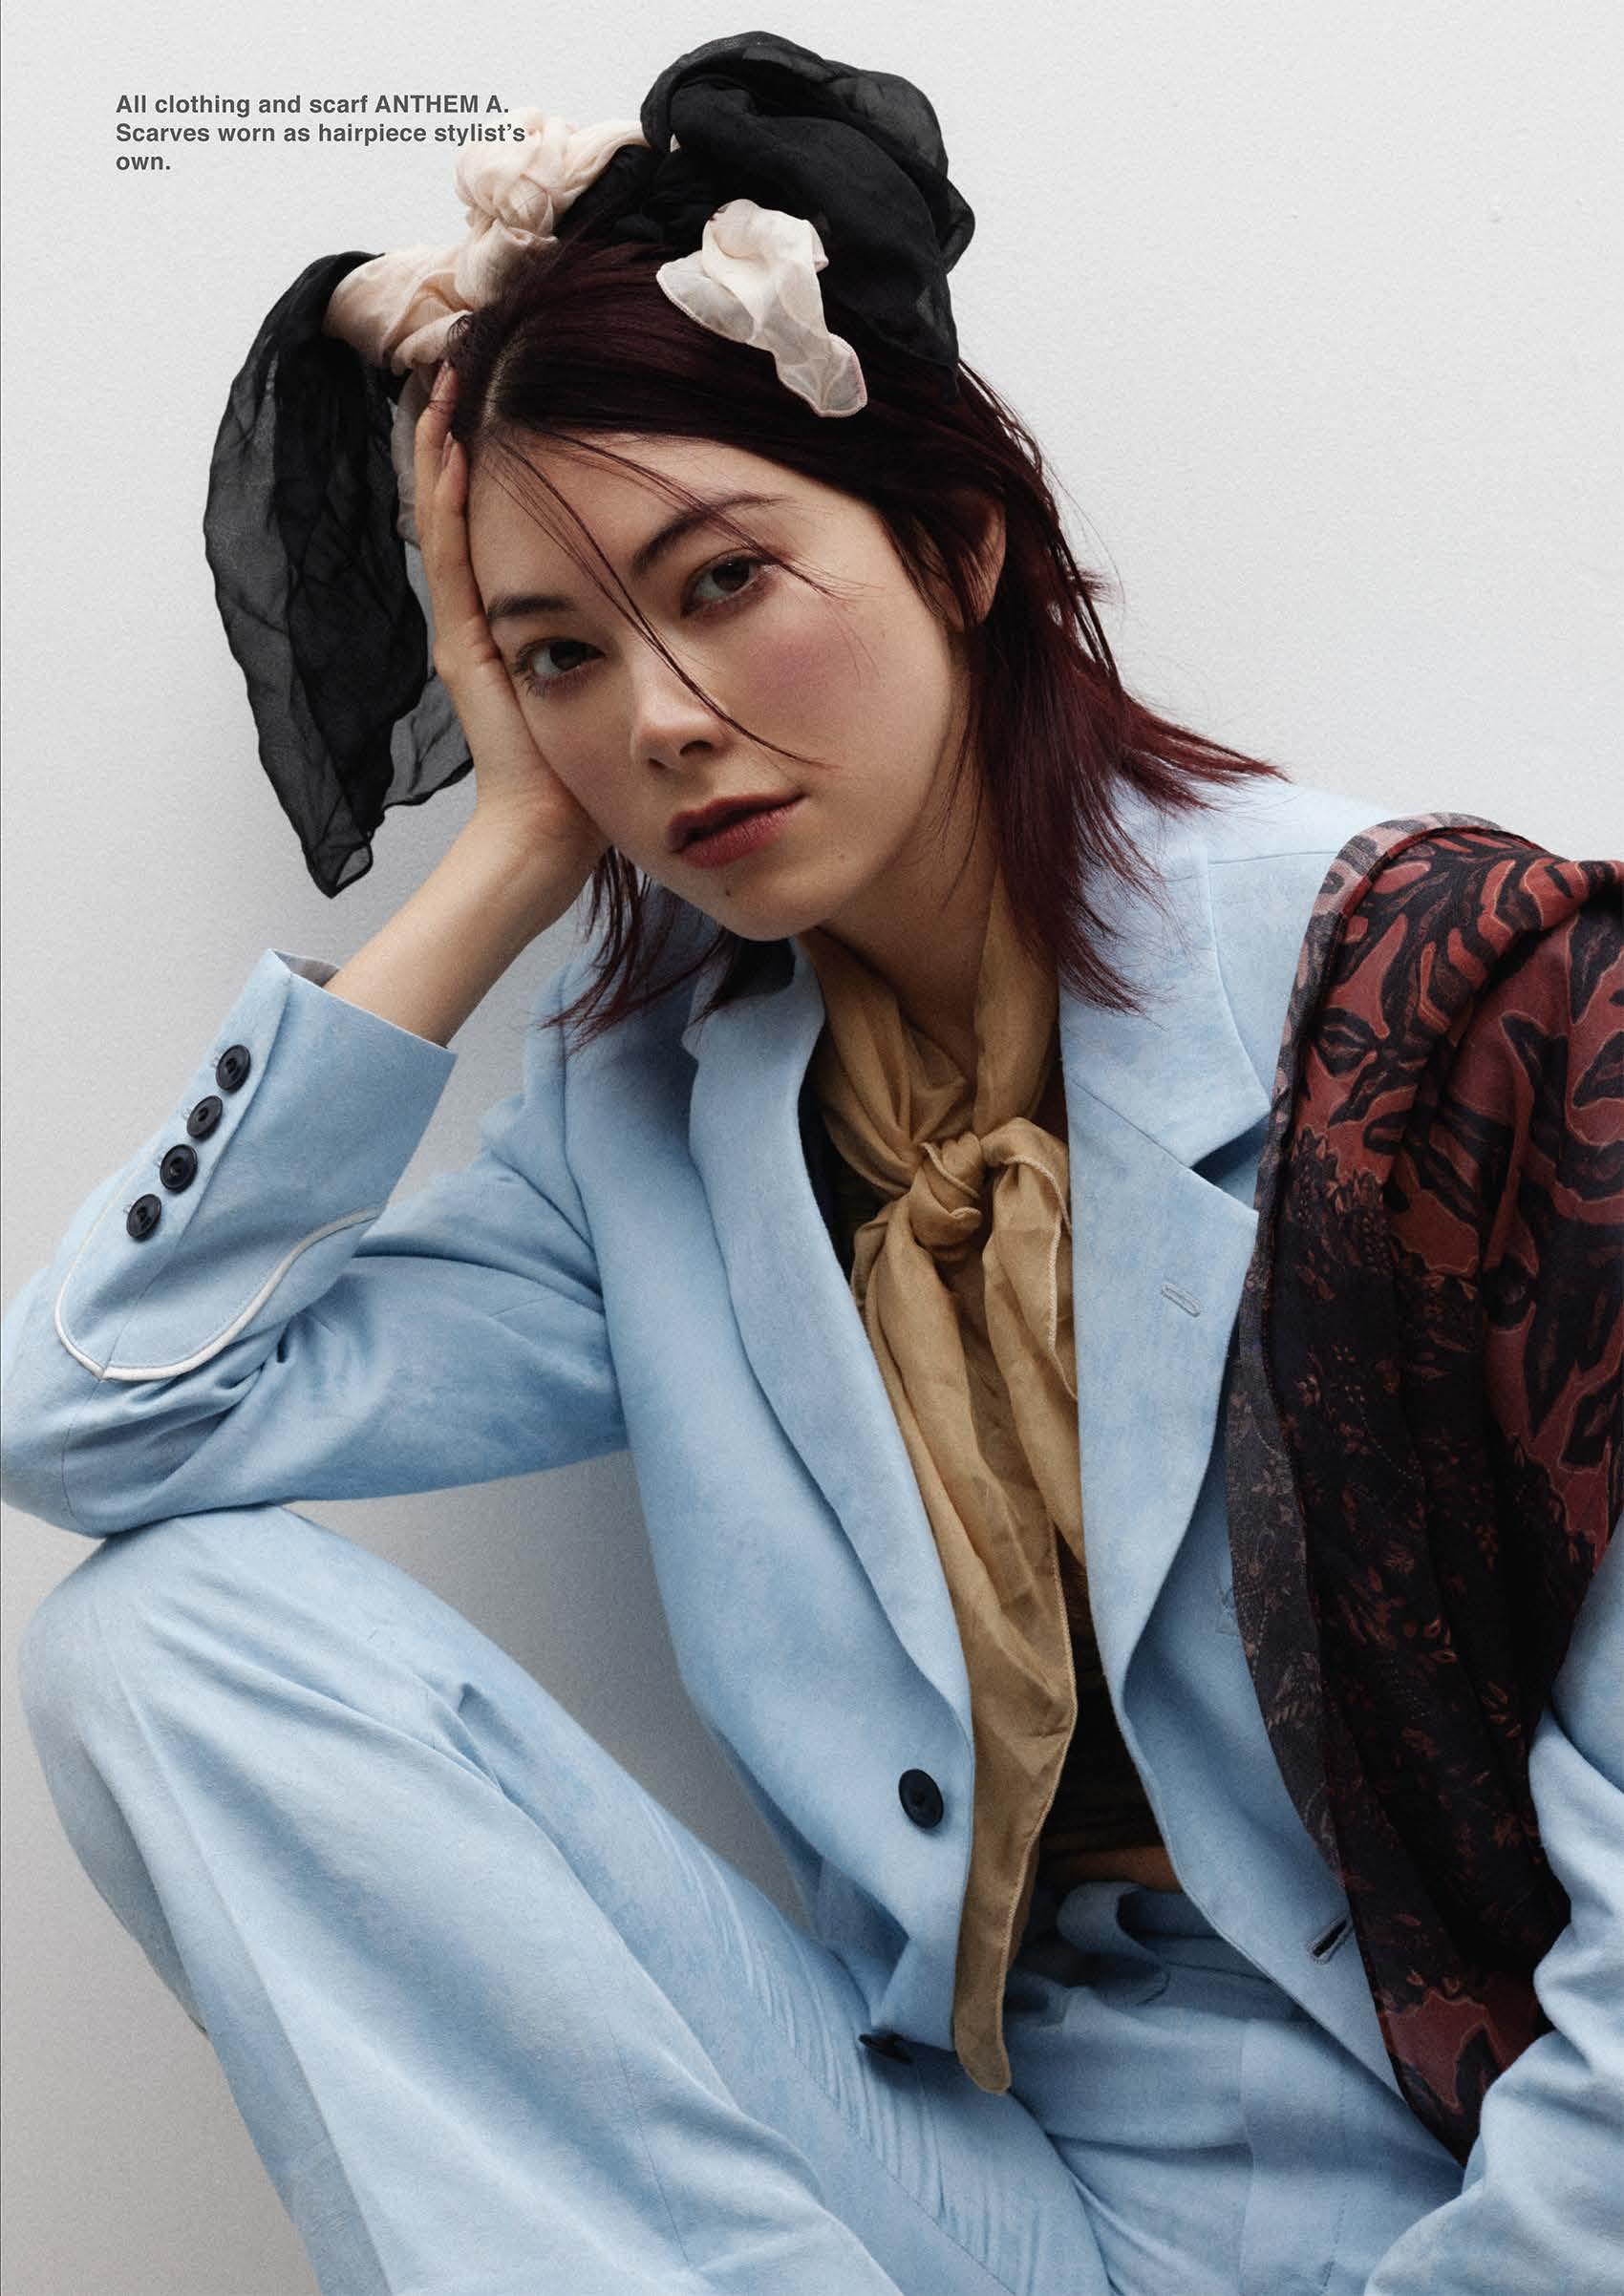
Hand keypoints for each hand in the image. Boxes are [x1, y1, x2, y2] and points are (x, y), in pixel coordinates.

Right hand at [413, 362, 608, 894]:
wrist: (552, 834)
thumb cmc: (597, 774)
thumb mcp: (625, 678)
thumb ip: (638, 632)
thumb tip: (694, 584)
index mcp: (518, 621)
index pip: (499, 520)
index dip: (496, 458)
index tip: (508, 393)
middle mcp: (482, 618)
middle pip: (461, 506)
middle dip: (462, 434)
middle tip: (465, 362)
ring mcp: (466, 630)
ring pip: (445, 518)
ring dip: (442, 449)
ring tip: (446, 382)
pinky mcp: (463, 647)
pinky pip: (451, 558)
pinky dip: (446, 501)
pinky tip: (450, 447)